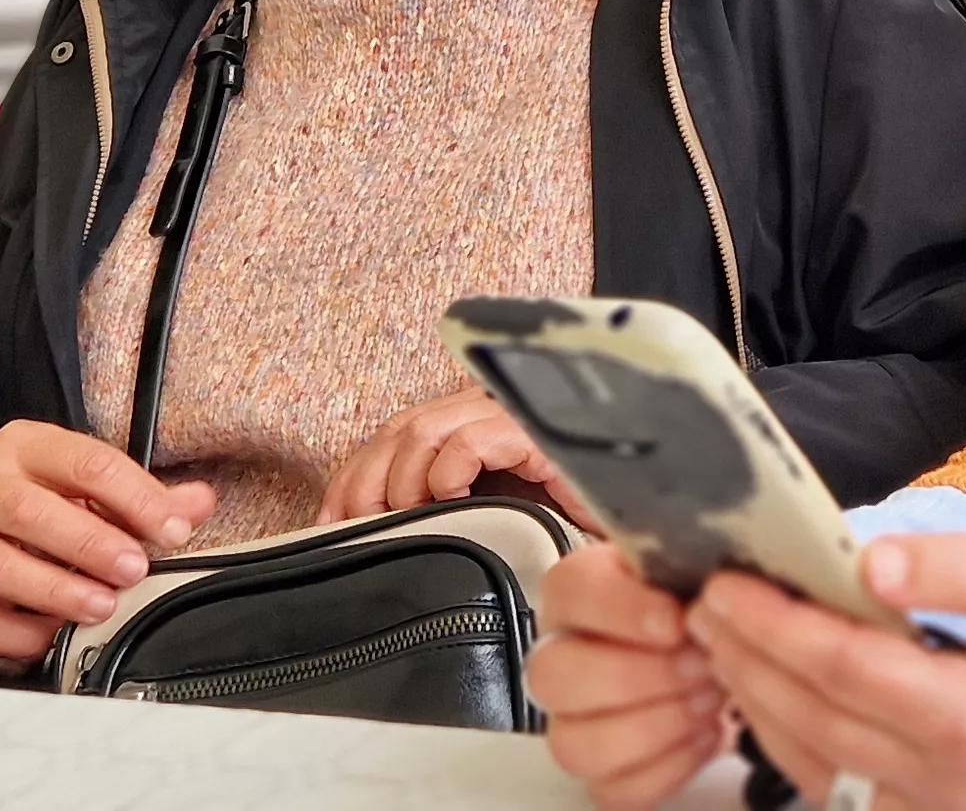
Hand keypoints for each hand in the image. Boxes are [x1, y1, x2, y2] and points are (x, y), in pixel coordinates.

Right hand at [0, 419, 217, 660]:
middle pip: (27, 512)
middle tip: (134, 570)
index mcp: (25, 447)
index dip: (136, 498)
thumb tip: (196, 505)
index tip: (173, 531)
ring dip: (55, 590)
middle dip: (89, 544)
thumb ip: (146, 497)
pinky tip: (55, 635)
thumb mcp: (90, 485)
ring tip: (101, 606)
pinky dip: (20, 633)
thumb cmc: (43, 501)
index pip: (85, 462)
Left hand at [317, 383, 589, 523]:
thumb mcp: (483, 528)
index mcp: (476, 427)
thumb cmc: (565, 541)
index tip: (330, 523)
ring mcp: (517, 418)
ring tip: (409, 520)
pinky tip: (456, 502)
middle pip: (401, 428)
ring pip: (425, 430)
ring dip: (402, 482)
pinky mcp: (540, 436)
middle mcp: (493, 412)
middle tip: (362, 529)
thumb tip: (367, 533)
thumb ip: (438, 518)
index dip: (353, 475)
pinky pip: (472, 439)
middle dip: (366, 483)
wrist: (635, 553)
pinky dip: (448, 473)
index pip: (394, 433)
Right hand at [531, 541, 730, 809]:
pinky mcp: (605, 768)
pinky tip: (706, 733)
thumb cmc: (714, 602)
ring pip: (573, 742)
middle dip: (641, 676)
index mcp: (581, 589)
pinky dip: (667, 767)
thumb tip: (721, 561)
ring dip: (655, 724)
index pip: (567, 590)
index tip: (675, 618)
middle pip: (553, 676)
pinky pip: (612, 788)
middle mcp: (565, 652)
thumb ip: (702, 550)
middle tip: (702, 663)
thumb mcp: (710, 558)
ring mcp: (576, 716)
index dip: (618, 609)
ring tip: (709, 699)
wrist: (740, 647)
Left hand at [690, 535, 965, 810]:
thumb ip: (956, 567)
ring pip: (813, 765)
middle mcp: (947, 783)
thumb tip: (869, 565)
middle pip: (812, 718)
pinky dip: (794, 746)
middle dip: (747, 658)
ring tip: (725, 644)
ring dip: (757, 702)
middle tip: (704, 606)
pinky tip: (772, 698)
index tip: (728, 585)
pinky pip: (841, 793)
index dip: (775, 625)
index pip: (843, 667)